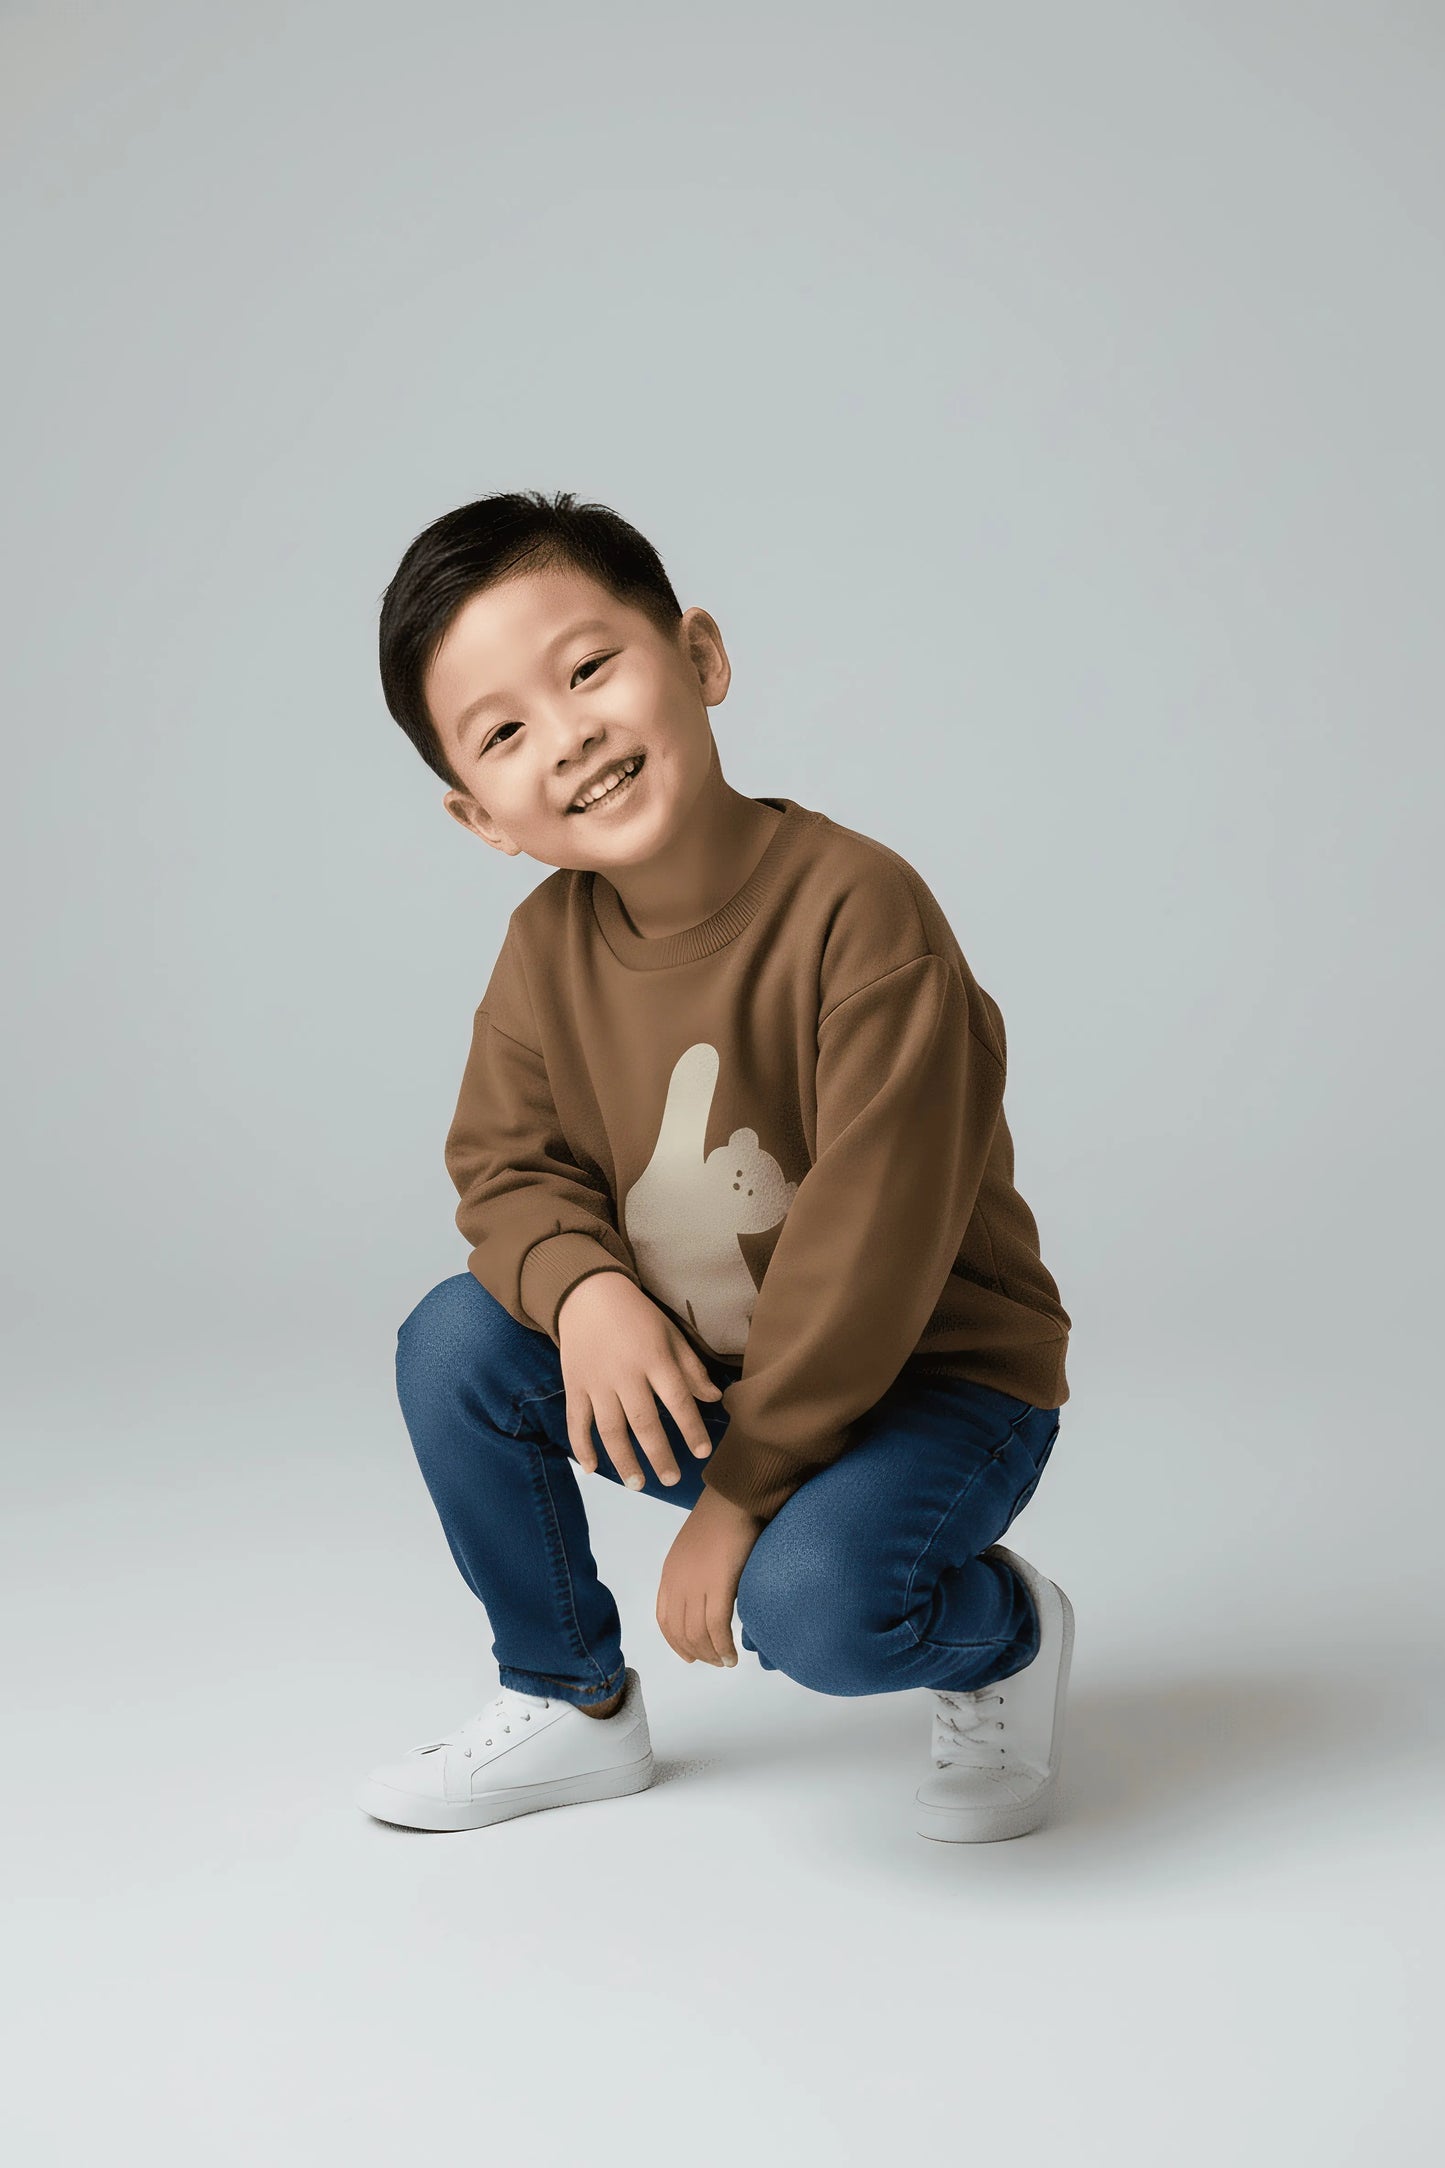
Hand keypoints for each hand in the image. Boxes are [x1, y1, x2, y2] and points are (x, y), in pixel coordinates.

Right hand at [556, 1271, 722, 1488]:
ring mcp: (596, 1382)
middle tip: (671, 1479)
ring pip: (609, 1429)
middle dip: (659, 1454)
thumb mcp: (670, 1334)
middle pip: (643, 1422)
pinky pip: (576, 1421)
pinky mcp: (574, 1386)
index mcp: (654, 1358)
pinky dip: (581, 1447)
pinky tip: (592, 1469)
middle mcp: (625, 1374)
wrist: (587, 1294)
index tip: (702, 1452)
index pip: (677, 1400)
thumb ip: (691, 1368)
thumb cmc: (637, 1315)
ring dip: (623, 1460)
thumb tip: (715, 1398)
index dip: (691, 1428)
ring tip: (637, 1484)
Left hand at [657, 1485, 765, 1665]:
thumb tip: (711, 1595)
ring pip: (697, 1634)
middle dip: (697, 1652)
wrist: (735, 1496)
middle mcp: (677, 1582)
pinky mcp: (718, 1586)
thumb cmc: (724, 1515)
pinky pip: (717, 1627)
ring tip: (727, 1662)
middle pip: (680, 1631)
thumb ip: (698, 1572)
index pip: (665, 1618)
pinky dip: (723, 1647)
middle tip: (716, 1662)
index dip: (676, 1642)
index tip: (691, 1656)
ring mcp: (695, 1584)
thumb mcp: (698, 1549)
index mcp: (671, 1572)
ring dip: (711, 1654)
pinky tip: (732, 1655)